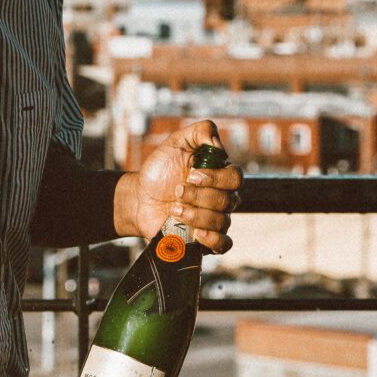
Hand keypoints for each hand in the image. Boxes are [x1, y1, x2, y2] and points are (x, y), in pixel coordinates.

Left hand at [127, 120, 243, 251]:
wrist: (140, 197)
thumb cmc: (160, 170)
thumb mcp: (176, 142)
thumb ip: (201, 132)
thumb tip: (219, 145)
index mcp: (220, 175)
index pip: (236, 178)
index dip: (216, 178)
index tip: (191, 175)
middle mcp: (223, 197)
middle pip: (229, 201)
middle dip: (199, 196)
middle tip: (177, 191)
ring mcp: (215, 219)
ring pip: (222, 222)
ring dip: (195, 215)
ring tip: (173, 209)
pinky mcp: (205, 239)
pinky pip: (223, 245)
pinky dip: (213, 240)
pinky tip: (196, 234)